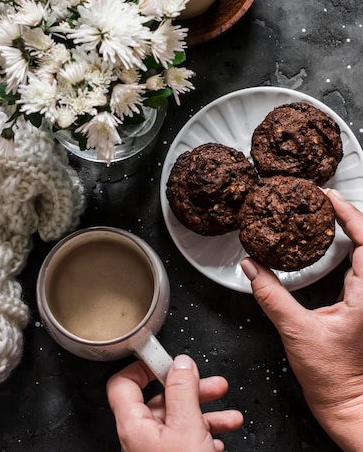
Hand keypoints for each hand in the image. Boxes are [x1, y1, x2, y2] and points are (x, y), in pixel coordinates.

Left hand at [106, 354, 242, 451]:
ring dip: (205, 412)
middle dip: (190, 390)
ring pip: (178, 420)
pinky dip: (205, 433)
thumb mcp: (186, 426)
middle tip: (212, 384)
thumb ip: (182, 390)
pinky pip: (186, 439)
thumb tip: (180, 363)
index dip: (143, 367)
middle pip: (160, 400)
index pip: (123, 384)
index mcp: (134, 425)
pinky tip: (220, 436)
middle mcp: (142, 438)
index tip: (166, 359)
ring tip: (229, 412)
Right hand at [241, 188, 362, 451]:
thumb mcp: (297, 332)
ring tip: (325, 213)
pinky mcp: (362, 306)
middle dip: (348, 216)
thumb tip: (252, 268)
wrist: (351, 406)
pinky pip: (359, 267)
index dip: (348, 214)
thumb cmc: (334, 379)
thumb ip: (272, 295)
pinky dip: (346, 249)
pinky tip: (328, 244)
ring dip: (349, 230)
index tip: (329, 197)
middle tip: (322, 199)